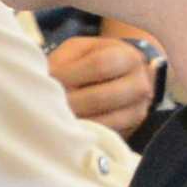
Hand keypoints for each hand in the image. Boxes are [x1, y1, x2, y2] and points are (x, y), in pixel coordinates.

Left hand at [48, 25, 162, 134]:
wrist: (120, 75)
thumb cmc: (91, 60)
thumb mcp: (78, 51)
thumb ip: (64, 62)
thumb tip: (47, 83)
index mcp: (127, 56)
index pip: (99, 65)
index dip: (70, 75)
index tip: (48, 81)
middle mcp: (140, 83)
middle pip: (100, 98)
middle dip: (68, 103)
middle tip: (46, 105)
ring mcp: (138, 109)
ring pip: (102, 121)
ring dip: (74, 120)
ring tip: (54, 116)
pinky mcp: (131, 129)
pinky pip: (104, 134)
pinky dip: (83, 132)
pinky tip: (68, 126)